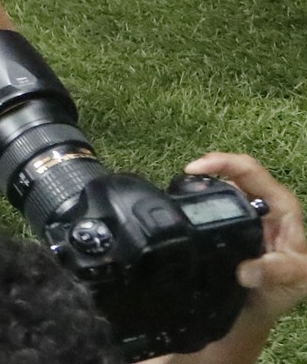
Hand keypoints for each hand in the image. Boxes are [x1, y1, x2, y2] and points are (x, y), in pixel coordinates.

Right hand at [185, 153, 306, 323]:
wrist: (261, 304)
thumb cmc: (286, 287)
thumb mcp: (292, 278)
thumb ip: (275, 272)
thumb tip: (245, 271)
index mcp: (280, 206)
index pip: (252, 172)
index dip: (224, 164)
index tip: (194, 170)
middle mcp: (260, 202)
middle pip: (232, 171)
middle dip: (206, 167)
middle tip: (182, 176)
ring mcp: (241, 211)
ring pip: (217, 185)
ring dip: (198, 184)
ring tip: (176, 191)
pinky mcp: (224, 221)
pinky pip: (207, 204)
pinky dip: (192, 201)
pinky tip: (179, 206)